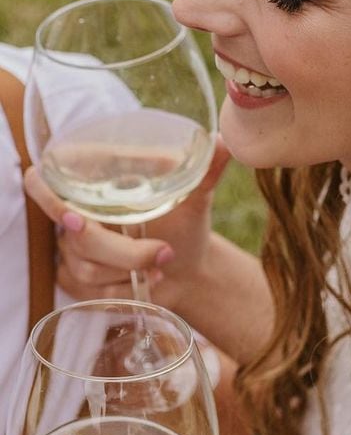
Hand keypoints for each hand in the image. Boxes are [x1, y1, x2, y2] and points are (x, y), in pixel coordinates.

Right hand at [23, 136, 231, 311]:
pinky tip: (148, 280)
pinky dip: (125, 290)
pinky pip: (89, 291)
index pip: (43, 183)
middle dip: (125, 252)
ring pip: (85, 266)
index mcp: (93, 183)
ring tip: (163, 262)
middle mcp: (75, 213)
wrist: (190, 269)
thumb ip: (205, 171)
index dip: (50, 200)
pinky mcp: (75, 280)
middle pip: (75, 235)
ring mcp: (72, 248)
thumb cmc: (185, 225)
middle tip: (164, 252)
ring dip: (131, 270)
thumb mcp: (195, 198)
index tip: (77, 218)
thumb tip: (224, 142)